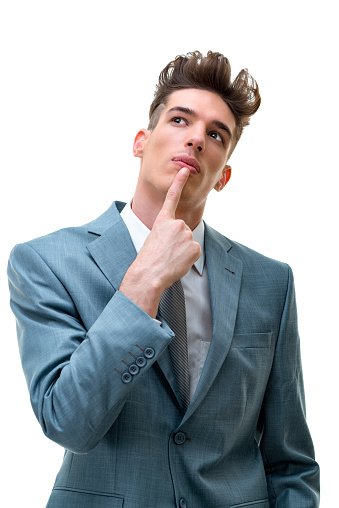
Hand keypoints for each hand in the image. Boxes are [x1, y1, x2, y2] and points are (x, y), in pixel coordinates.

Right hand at [119, 168, 200, 316]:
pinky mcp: (195, 247)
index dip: (179, 182)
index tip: (185, 170)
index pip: (172, 197)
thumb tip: (182, 239)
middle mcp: (176, 224)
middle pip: (183, 231)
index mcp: (162, 220)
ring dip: (182, 251)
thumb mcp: (153, 239)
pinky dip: (188, 258)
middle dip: (178, 241)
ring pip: (188, 242)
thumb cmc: (147, 260)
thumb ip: (168, 233)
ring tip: (170, 258)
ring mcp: (187, 234)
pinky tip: (178, 262)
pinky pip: (194, 251)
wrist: (149, 274)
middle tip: (166, 252)